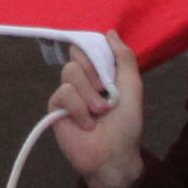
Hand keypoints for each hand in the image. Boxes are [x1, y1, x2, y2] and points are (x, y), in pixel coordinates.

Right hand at [48, 36, 143, 187]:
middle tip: (105, 91)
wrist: (113, 155)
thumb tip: (110, 32)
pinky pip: (63, 92)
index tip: (108, 71)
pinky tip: (86, 124)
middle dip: (94, 73)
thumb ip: (124, 58)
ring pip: (70, 72)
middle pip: (77, 55)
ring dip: (90, 95)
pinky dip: (79, 108)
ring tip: (99, 113)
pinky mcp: (56, 107)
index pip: (90, 48)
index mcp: (102, 73)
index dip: (97, 54)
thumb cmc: (126, 124)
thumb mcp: (132, 86)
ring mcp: (68, 93)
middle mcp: (84, 80)